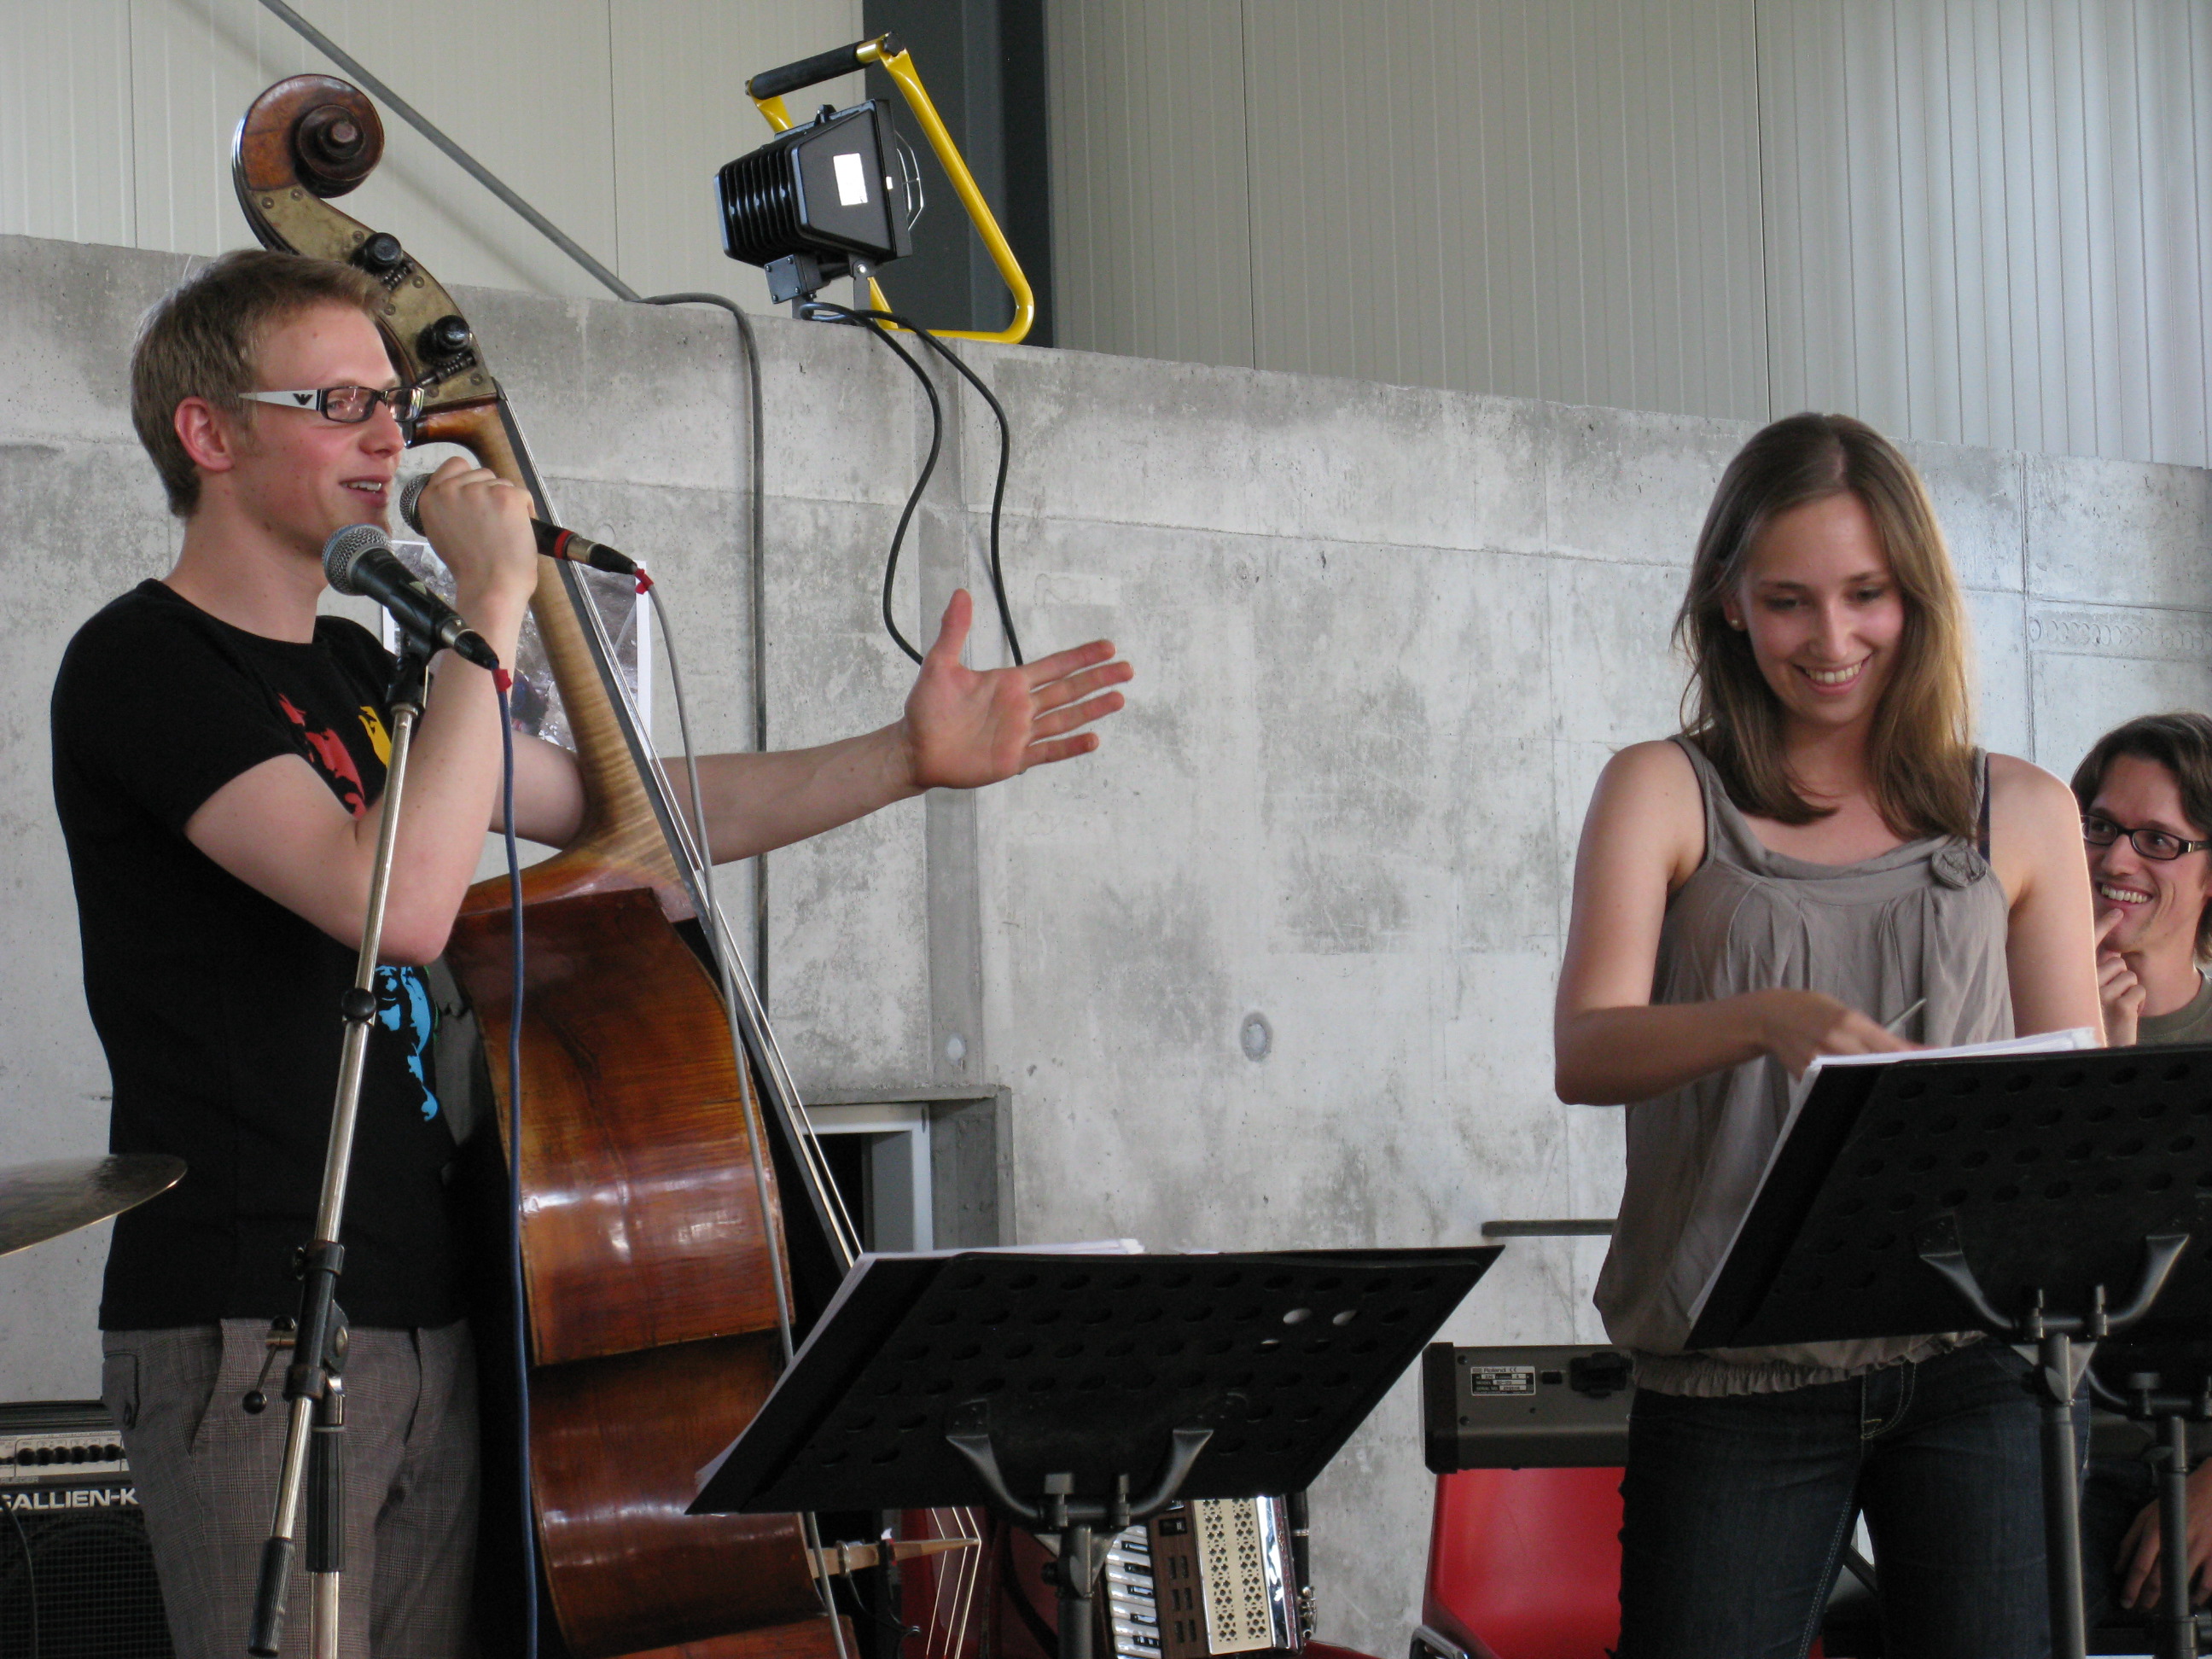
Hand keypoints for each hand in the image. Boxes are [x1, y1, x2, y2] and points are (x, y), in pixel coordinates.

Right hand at [409, 456, 538, 609]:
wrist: (489, 585)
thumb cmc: (470, 568)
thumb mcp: (440, 532)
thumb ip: (447, 507)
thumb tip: (462, 493)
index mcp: (431, 497)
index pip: (454, 465)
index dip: (470, 478)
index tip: (477, 495)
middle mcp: (451, 489)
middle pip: (482, 473)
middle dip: (491, 493)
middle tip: (491, 524)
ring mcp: (479, 490)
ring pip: (503, 484)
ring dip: (508, 503)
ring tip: (502, 532)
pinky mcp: (506, 496)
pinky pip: (523, 494)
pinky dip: (526, 511)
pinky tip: (516, 531)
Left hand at [901, 590, 1130, 789]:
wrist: (915, 749)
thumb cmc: (926, 708)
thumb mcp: (940, 664)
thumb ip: (955, 630)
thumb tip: (960, 593)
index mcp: (1010, 683)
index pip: (1054, 666)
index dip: (1080, 657)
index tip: (1107, 647)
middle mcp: (1022, 707)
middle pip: (1069, 690)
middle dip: (1098, 679)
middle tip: (1127, 669)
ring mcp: (1021, 734)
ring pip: (1065, 719)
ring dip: (1092, 709)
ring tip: (1119, 698)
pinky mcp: (1014, 759)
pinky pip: (1048, 751)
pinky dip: (1070, 746)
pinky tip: (1093, 739)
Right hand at [1747, 988, 1915, 1077]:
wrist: (1770, 1016)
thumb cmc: (1809, 1009)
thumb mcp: (1843, 1011)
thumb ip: (1872, 1031)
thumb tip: (1905, 1049)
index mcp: (1847, 1020)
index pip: (1889, 1044)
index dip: (1914, 1054)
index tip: (1937, 1059)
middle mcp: (1835, 1041)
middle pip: (1877, 1065)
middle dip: (1898, 1070)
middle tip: (1918, 1077)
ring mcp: (1820, 1060)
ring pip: (1858, 1077)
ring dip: (1876, 1080)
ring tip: (1891, 1082)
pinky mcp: (1808, 1075)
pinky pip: (1838, 1083)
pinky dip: (1851, 1083)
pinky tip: (1860, 1084)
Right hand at [2096, 907, 2146, 1047]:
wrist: (2092, 1046)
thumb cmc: (2090, 1017)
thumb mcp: (2087, 991)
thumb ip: (2094, 971)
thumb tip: (2111, 951)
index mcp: (2075, 975)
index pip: (2090, 943)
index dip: (2104, 925)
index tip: (2117, 912)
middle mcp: (2084, 981)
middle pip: (2117, 961)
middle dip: (2119, 975)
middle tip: (2109, 995)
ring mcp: (2101, 994)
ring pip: (2129, 974)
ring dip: (2127, 988)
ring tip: (2114, 1004)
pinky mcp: (2118, 1006)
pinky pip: (2139, 989)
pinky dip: (2137, 1001)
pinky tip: (2125, 1012)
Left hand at [2118, 1460, 2211, 1608]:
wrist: (2209, 1491)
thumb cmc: (2173, 1503)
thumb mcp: (2145, 1515)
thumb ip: (2130, 1540)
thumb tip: (2117, 1567)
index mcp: (2155, 1532)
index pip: (2140, 1566)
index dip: (2131, 1587)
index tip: (2124, 1601)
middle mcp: (2175, 1543)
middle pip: (2160, 1580)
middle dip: (2148, 1598)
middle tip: (2140, 1609)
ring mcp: (2198, 1550)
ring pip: (2182, 1584)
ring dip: (2171, 1600)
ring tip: (2161, 1609)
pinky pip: (2209, 1583)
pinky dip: (2200, 1595)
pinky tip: (2192, 1602)